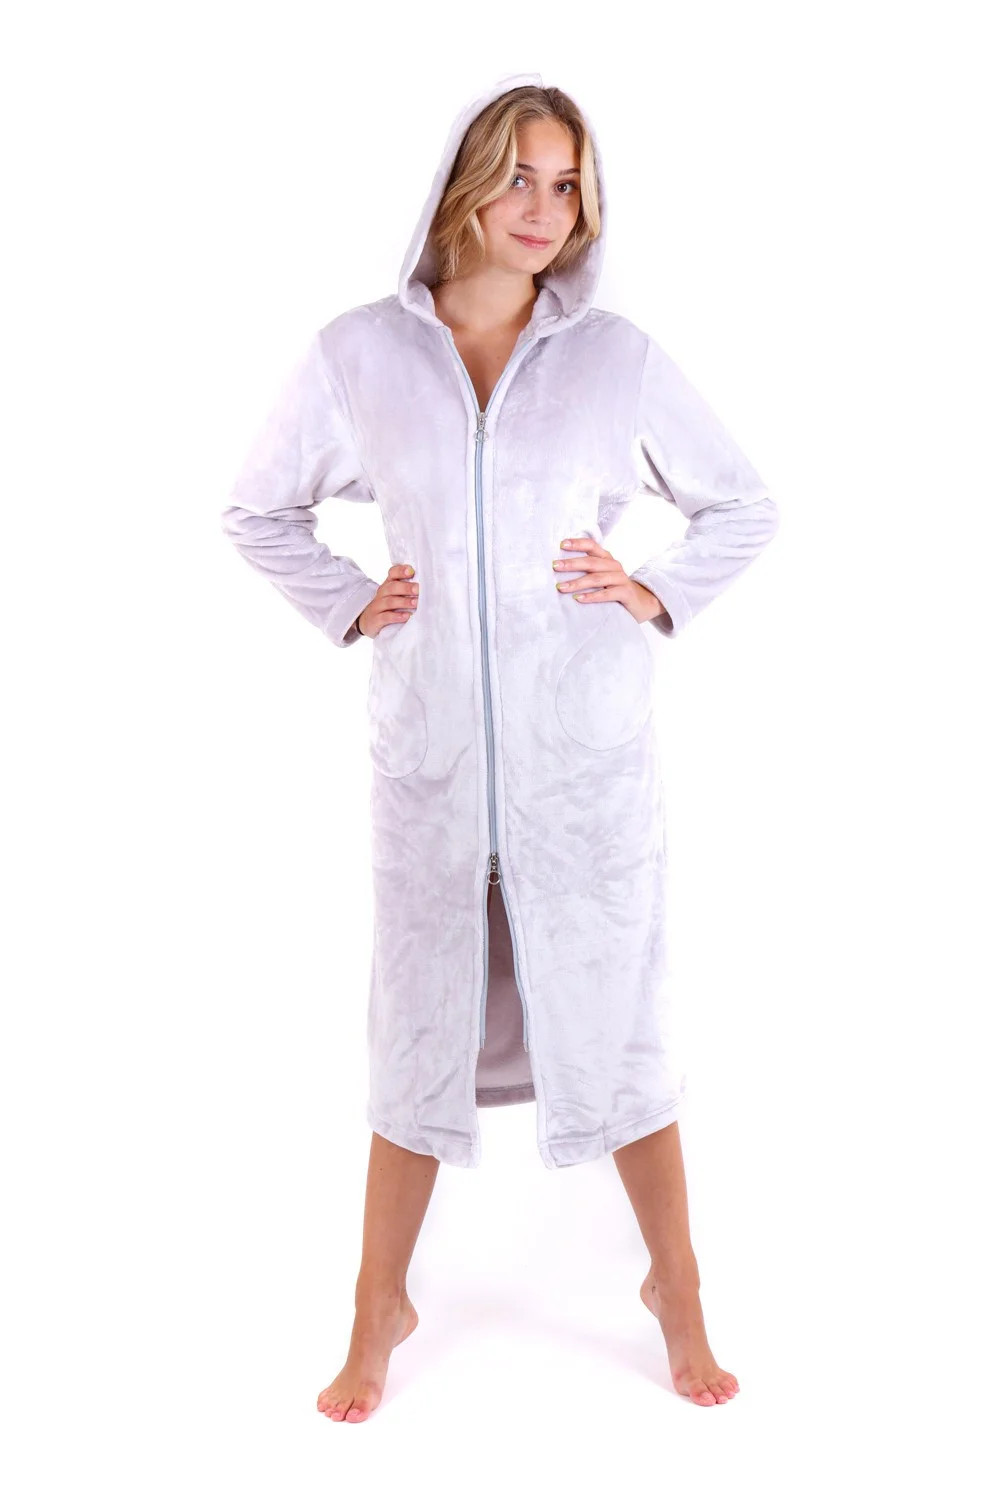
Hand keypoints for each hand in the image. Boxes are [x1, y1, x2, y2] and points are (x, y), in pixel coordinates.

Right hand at [358, 563, 418, 637]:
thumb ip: (407, 590)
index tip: (411, 571)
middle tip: (419, 589)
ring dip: (404, 602)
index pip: (393, 573)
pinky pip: (385, 617)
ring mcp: (377, 606)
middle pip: (392, 587)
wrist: (368, 621)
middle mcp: (382, 593)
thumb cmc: (388, 607)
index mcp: (388, 585)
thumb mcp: (395, 596)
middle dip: (406, 587)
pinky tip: (406, 616)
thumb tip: (429, 587)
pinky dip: (396, 616)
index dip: (401, 571)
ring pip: (390, 602)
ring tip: (416, 603)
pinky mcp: (375, 620)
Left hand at [552, 537, 667, 625]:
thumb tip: (560, 570)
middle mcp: (614, 566)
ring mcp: (621, 579)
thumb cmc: (615, 589)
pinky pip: (607, 594)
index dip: (577, 543)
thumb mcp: (602, 577)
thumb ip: (587, 571)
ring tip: (561, 587)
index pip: (592, 546)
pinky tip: (579, 599)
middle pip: (591, 562)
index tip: (561, 545)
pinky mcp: (625, 593)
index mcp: (607, 559)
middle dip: (571, 564)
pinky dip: (592, 596)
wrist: (642, 603)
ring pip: (597, 578)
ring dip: (577, 582)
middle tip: (555, 566)